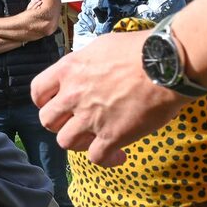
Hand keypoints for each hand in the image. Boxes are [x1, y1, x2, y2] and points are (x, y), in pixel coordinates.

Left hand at [32, 32, 192, 165]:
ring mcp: (91, 117)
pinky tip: (119, 156)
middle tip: (78, 123)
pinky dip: (107, 160)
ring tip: (96, 139)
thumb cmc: (142, 49)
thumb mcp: (103, 46)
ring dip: (79, 143)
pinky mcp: (112, 136)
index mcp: (69, 69)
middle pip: (47, 121)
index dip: (44, 102)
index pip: (37, 91)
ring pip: (65, 142)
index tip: (57, 105)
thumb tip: (87, 71)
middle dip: (60, 124)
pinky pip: (97, 158)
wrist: (168, 63)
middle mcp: (74, 94)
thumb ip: (87, 63)